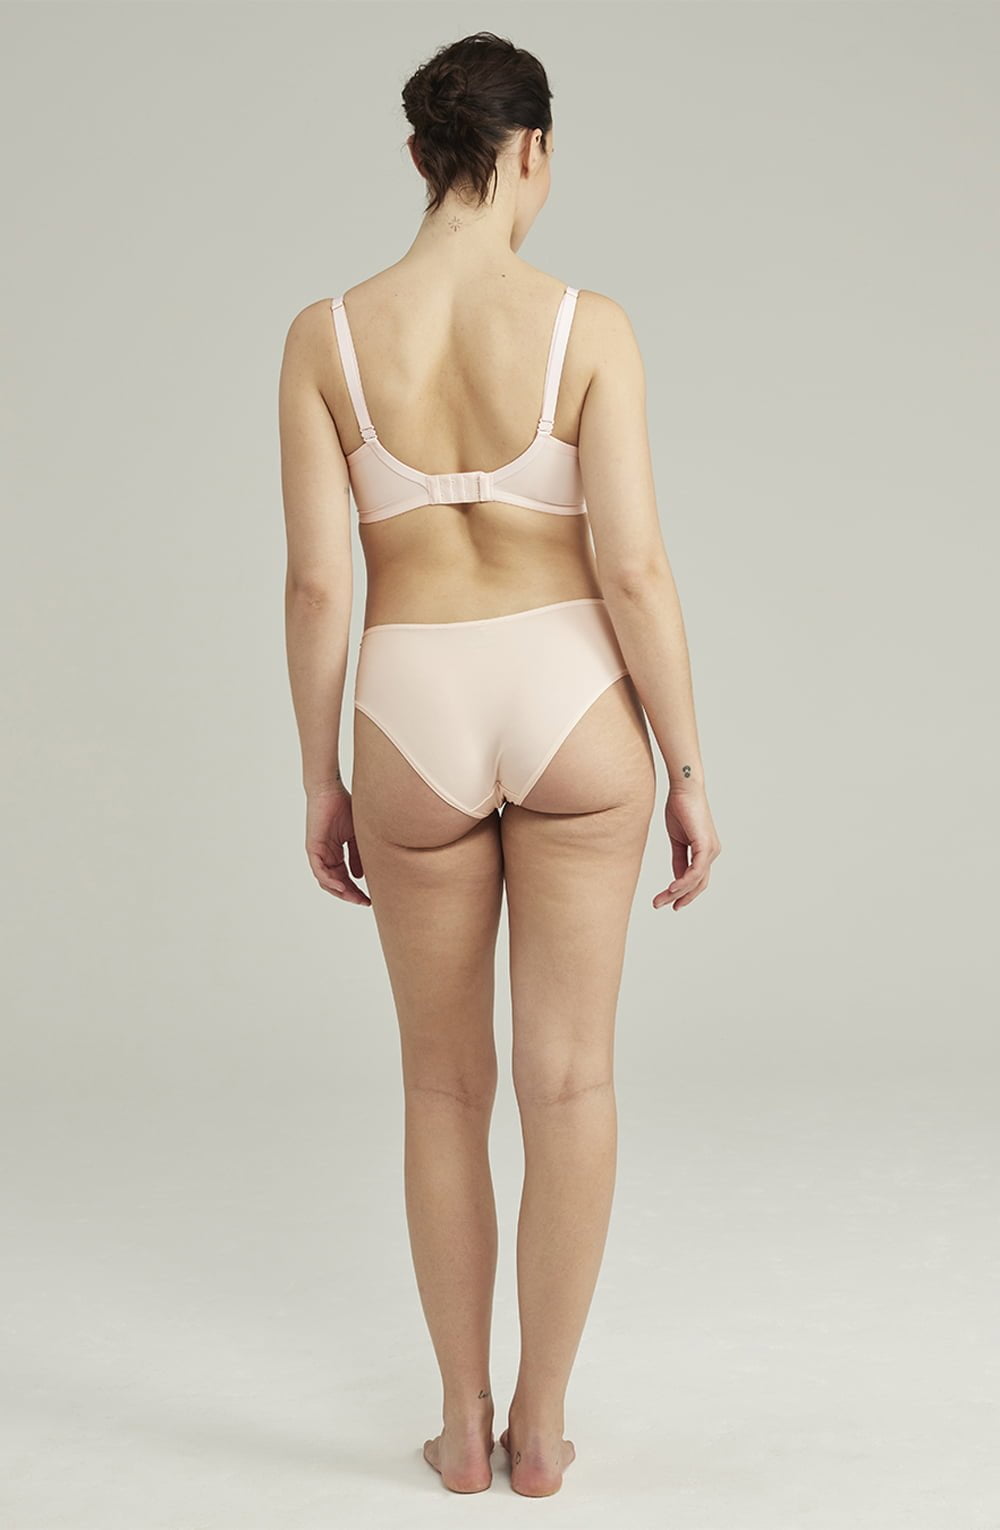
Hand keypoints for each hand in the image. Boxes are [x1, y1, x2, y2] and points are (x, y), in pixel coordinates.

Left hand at [305, 785, 370, 905]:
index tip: (369, 898)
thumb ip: (357, 856)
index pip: (345, 878)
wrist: (330, 790)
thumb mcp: (356, 836)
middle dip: (351, 895)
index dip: (356, 890)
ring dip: (341, 892)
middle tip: (364, 902)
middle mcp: (325, 856)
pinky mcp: (313, 848)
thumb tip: (361, 876)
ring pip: (327, 881)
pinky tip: (342, 887)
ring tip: (355, 898)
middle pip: (336, 883)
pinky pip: (319, 870)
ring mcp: (318, 853)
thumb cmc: (343, 807)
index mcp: (335, 853)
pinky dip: (330, 881)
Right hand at [653, 785, 720, 910]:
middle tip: (662, 906)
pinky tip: (672, 889)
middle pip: (698, 884)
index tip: (670, 902)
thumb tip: (677, 878)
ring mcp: (711, 850)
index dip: (684, 893)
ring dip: (677, 893)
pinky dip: (683, 882)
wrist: (684, 789)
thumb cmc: (681, 808)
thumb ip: (679, 859)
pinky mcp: (705, 846)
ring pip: (696, 881)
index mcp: (705, 850)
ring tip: (660, 900)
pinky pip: (696, 871)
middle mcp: (712, 852)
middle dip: (680, 898)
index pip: (696, 878)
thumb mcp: (677, 839)